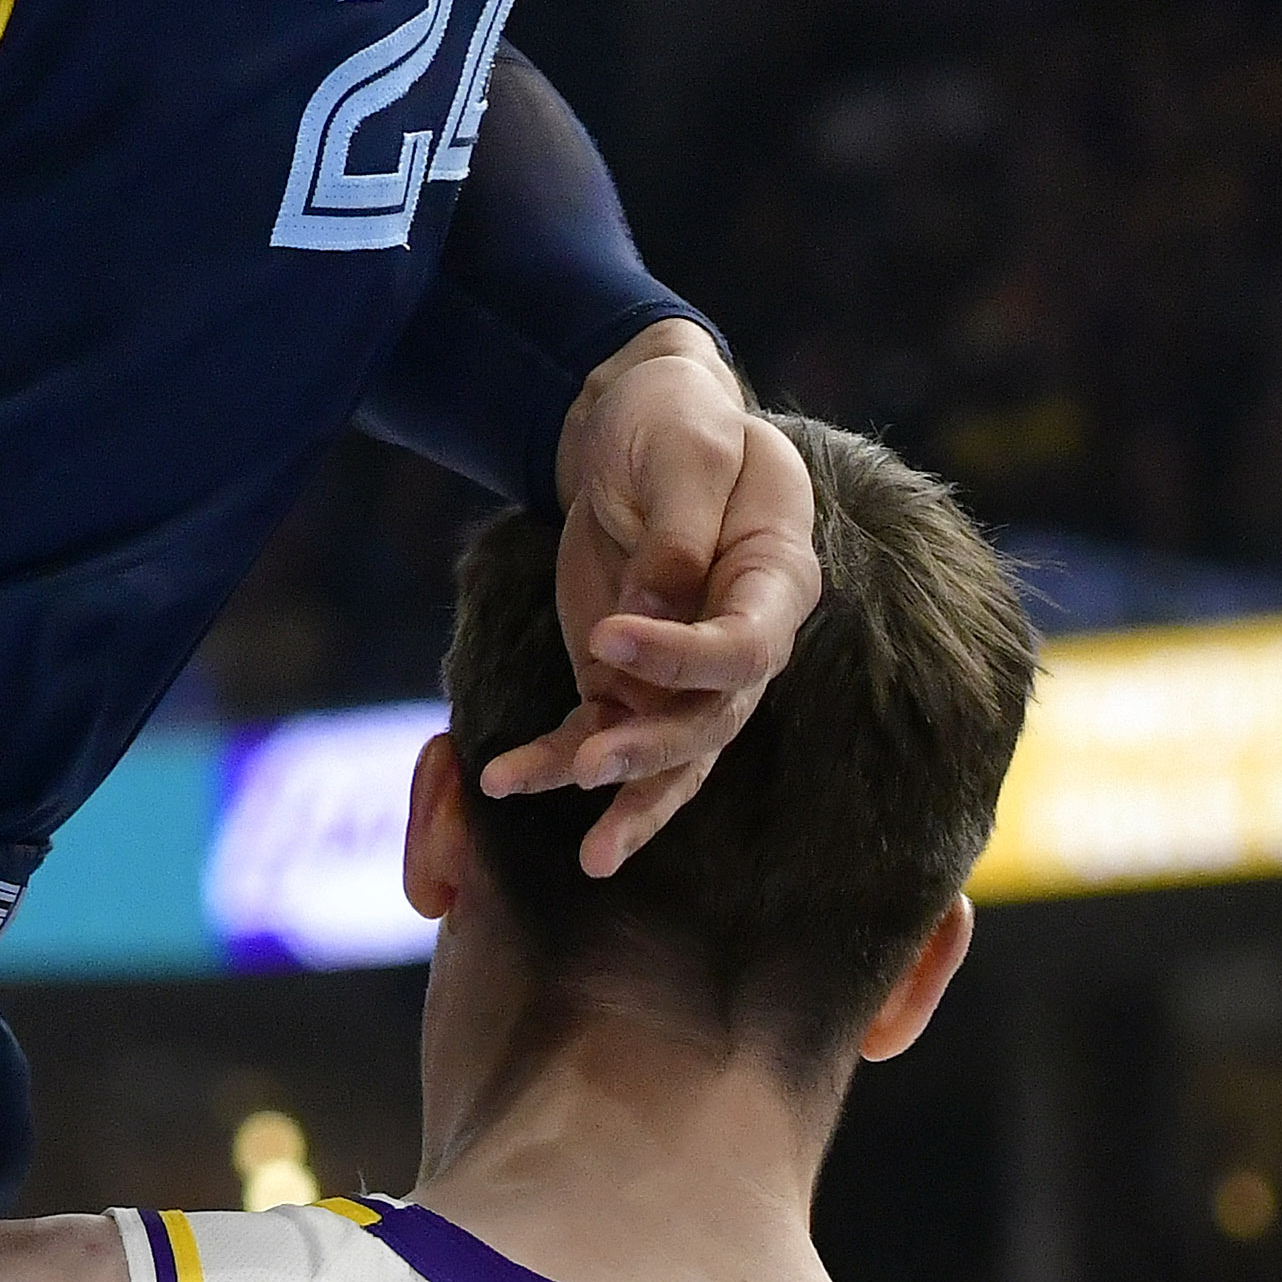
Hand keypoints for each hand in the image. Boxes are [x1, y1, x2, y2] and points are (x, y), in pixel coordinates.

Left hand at [472, 322, 822, 869]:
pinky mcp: (624, 676)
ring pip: (668, 757)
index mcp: (776, 576)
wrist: (640, 422)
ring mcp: (683, 668)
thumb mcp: (683, 452)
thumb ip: (677, 532)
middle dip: (652, 750)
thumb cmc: (677, 423)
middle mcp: (742, 637)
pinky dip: (554, 761)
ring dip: (626, 802)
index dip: (684, 656)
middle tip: (591, 767)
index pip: (747, 646)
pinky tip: (505, 783)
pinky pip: (597, 732)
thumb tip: (649, 617)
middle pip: (711, 720)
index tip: (609, 636)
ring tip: (590, 858)